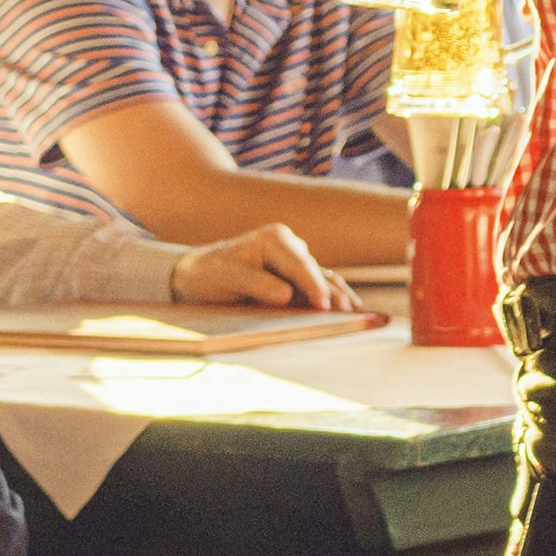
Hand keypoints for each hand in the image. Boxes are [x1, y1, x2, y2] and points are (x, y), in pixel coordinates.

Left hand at [170, 224, 340, 309]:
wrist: (198, 276)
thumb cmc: (210, 275)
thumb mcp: (226, 277)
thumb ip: (255, 284)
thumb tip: (286, 295)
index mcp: (274, 239)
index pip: (300, 264)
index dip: (314, 286)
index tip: (324, 306)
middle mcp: (290, 246)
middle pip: (317, 273)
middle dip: (333, 294)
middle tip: (349, 315)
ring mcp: (296, 262)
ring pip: (324, 280)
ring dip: (339, 297)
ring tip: (358, 316)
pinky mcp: (297, 278)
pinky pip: (321, 287)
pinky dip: (335, 298)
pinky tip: (351, 311)